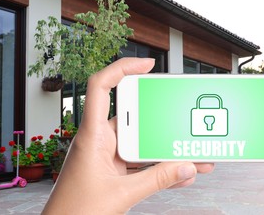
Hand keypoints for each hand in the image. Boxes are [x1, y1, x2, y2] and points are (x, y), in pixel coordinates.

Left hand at [42, 58, 213, 213]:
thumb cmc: (75, 212)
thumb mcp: (122, 195)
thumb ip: (156, 180)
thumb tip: (185, 166)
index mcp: (92, 136)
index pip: (100, 87)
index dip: (122, 69)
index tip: (148, 65)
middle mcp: (99, 140)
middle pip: (131, 115)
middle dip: (158, 115)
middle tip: (180, 113)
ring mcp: (106, 156)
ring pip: (139, 140)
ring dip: (162, 145)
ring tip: (188, 148)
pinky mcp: (112, 170)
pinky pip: (139, 161)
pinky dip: (157, 165)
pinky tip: (179, 172)